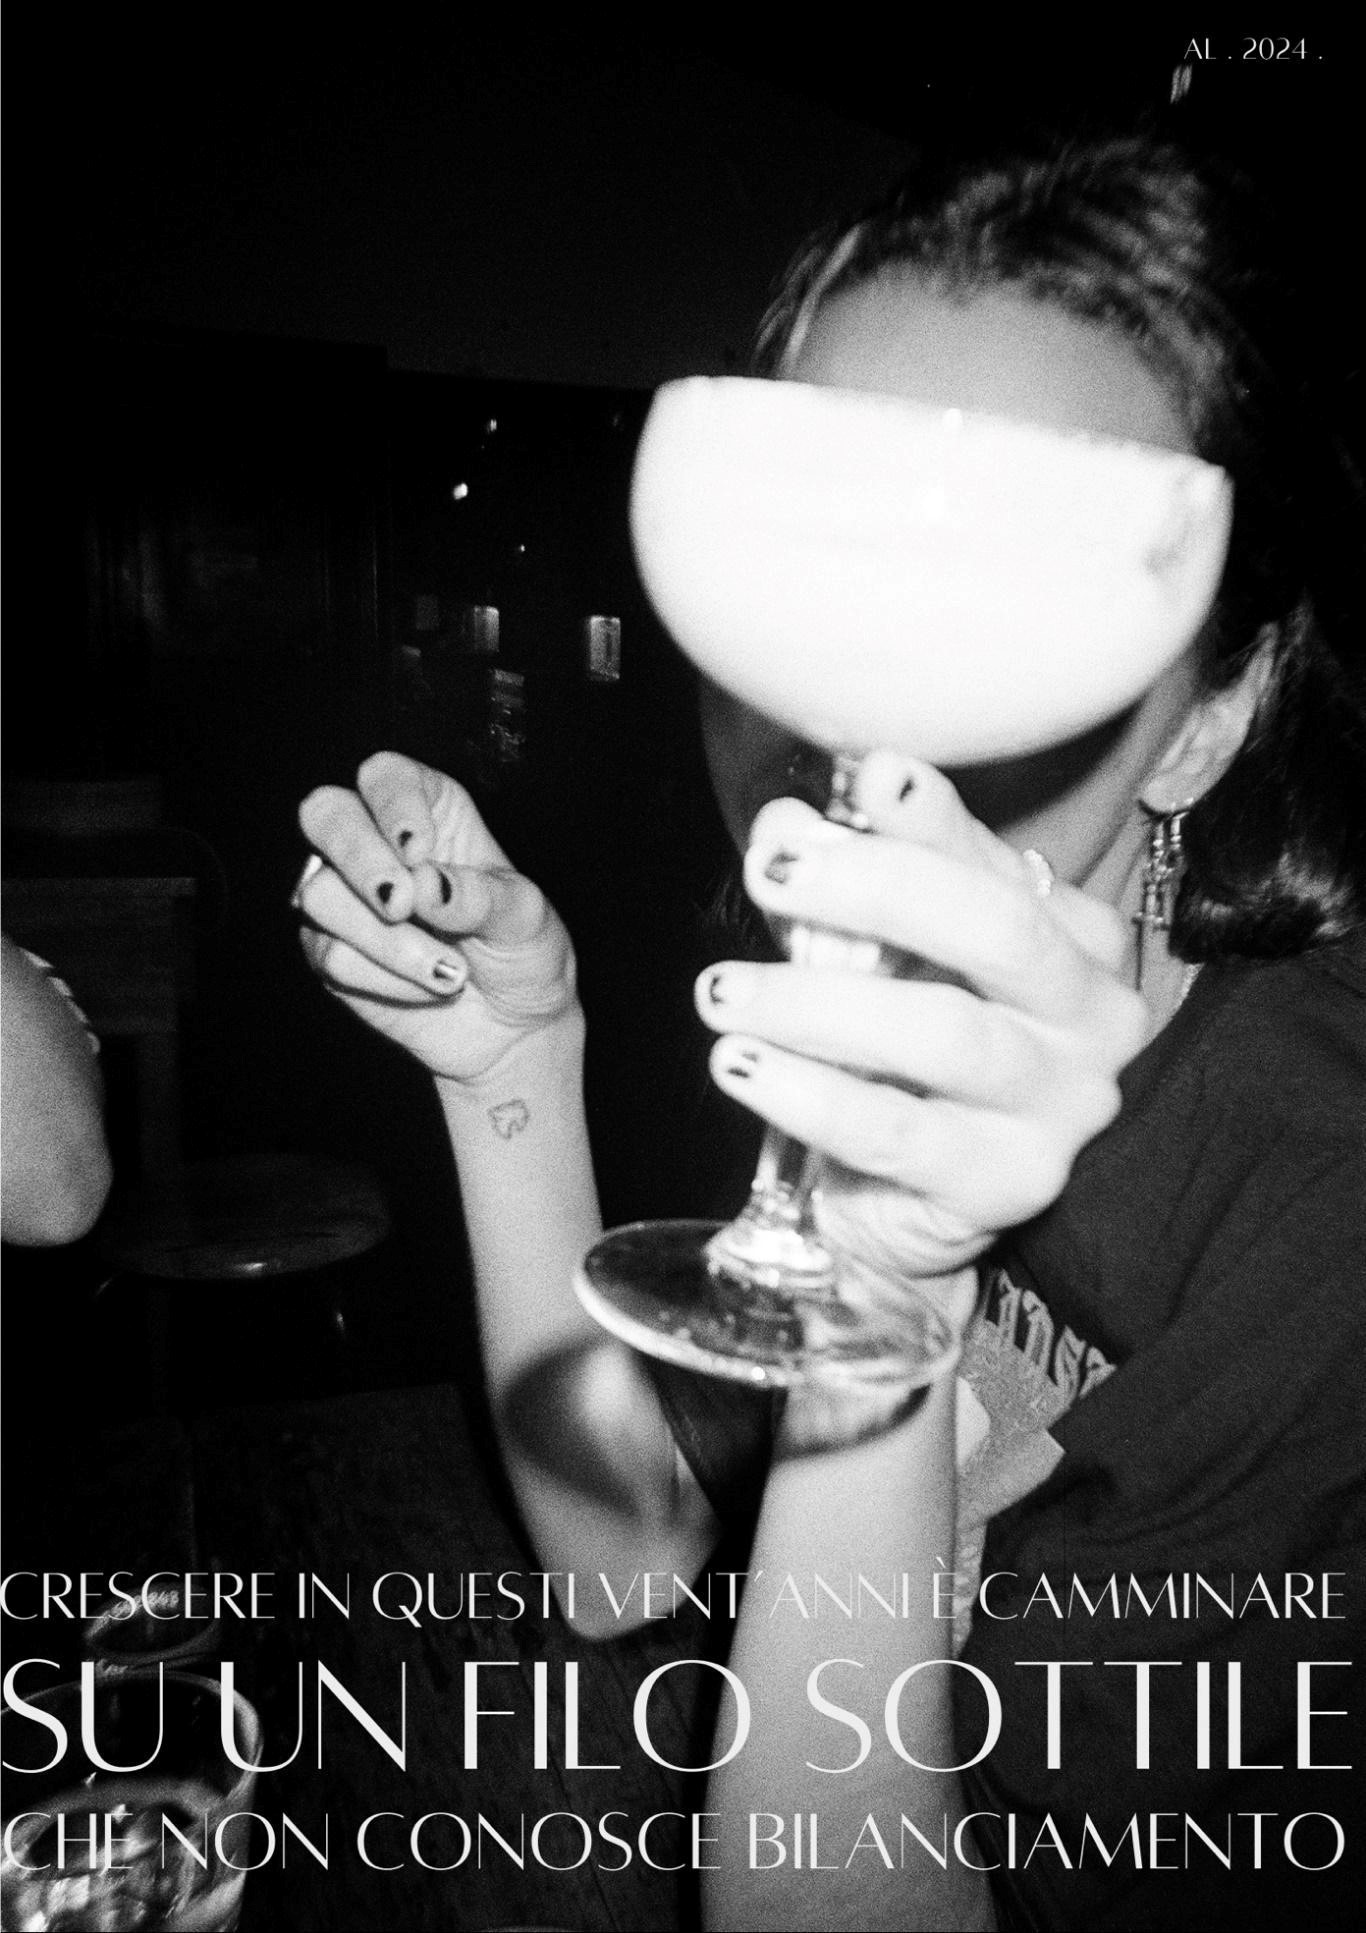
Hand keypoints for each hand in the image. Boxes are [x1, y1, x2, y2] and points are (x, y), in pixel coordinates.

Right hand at [295, 753, 576, 1083]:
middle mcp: (377, 843)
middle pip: (325, 814)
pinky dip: (387, 979)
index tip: (419, 849)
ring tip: (451, 972)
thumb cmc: (523, 952)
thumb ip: (481, 896)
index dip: (392, 804)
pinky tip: (426, 989)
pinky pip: (332, 955)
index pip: (386, 776)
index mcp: (430, 812)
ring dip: (388, 941)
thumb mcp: (524, 918)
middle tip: (401, 905)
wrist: (512, 1026)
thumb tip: (426, 885)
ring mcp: (346, 896)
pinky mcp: (331, 949)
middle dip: (360, 860)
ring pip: (322, 893)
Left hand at [694, 753, 1148, 1283]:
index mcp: (1074, 941)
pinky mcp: (1009, 1185)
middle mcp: (1090, 1017)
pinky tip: (741, 1065)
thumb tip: (785, 825)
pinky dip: (810, 1094)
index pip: (999, 865)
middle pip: (996, 930)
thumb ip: (842, 892)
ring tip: (723, 992)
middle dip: (876, 888)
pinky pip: (898, 1132)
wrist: (913, 1214)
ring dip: (816, 1004)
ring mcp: (1061, 1108)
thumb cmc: (902, 1067)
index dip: (932, 820)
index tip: (872, 773)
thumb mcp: (878, 963)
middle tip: (771, 873)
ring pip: (943, 1033)